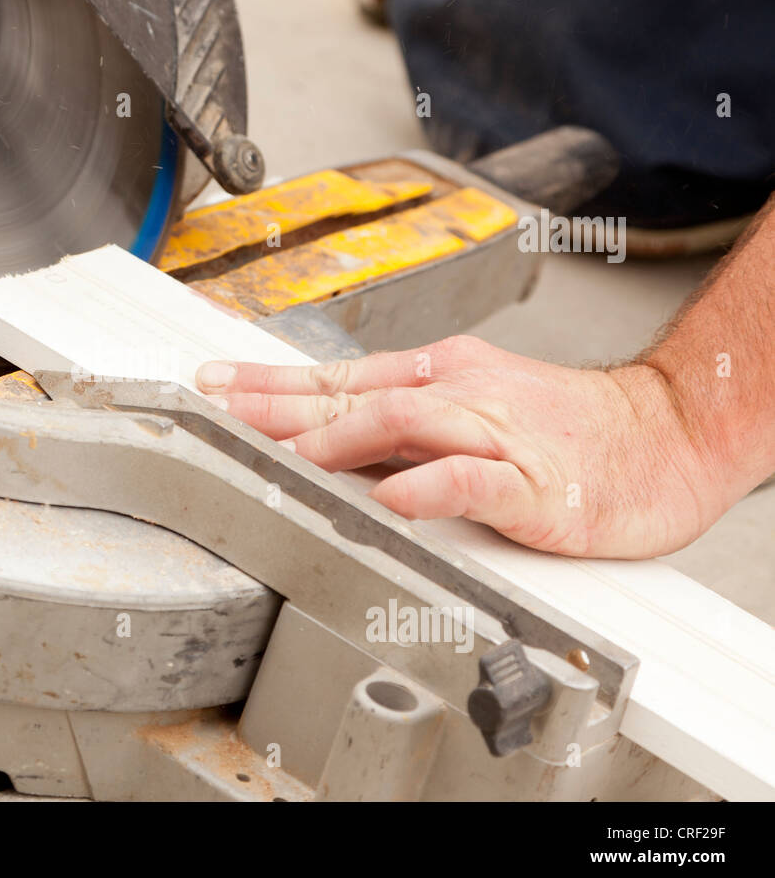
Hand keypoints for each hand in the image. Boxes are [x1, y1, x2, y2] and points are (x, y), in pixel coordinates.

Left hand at [196, 335, 723, 557]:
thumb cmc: (565, 431)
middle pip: (349, 395)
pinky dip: (431, 487)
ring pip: (401, 424)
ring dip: (336, 440)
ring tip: (285, 458)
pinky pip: (475, 481)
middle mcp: (456, 394)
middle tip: (217, 412)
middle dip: (276, 405)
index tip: (214, 385)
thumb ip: (404, 429)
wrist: (663, 437)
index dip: (270, 382)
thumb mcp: (472, 411)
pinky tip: (396, 500)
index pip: (336, 377)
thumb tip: (327, 439)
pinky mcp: (534, 482)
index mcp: (436, 379)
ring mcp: (494, 434)